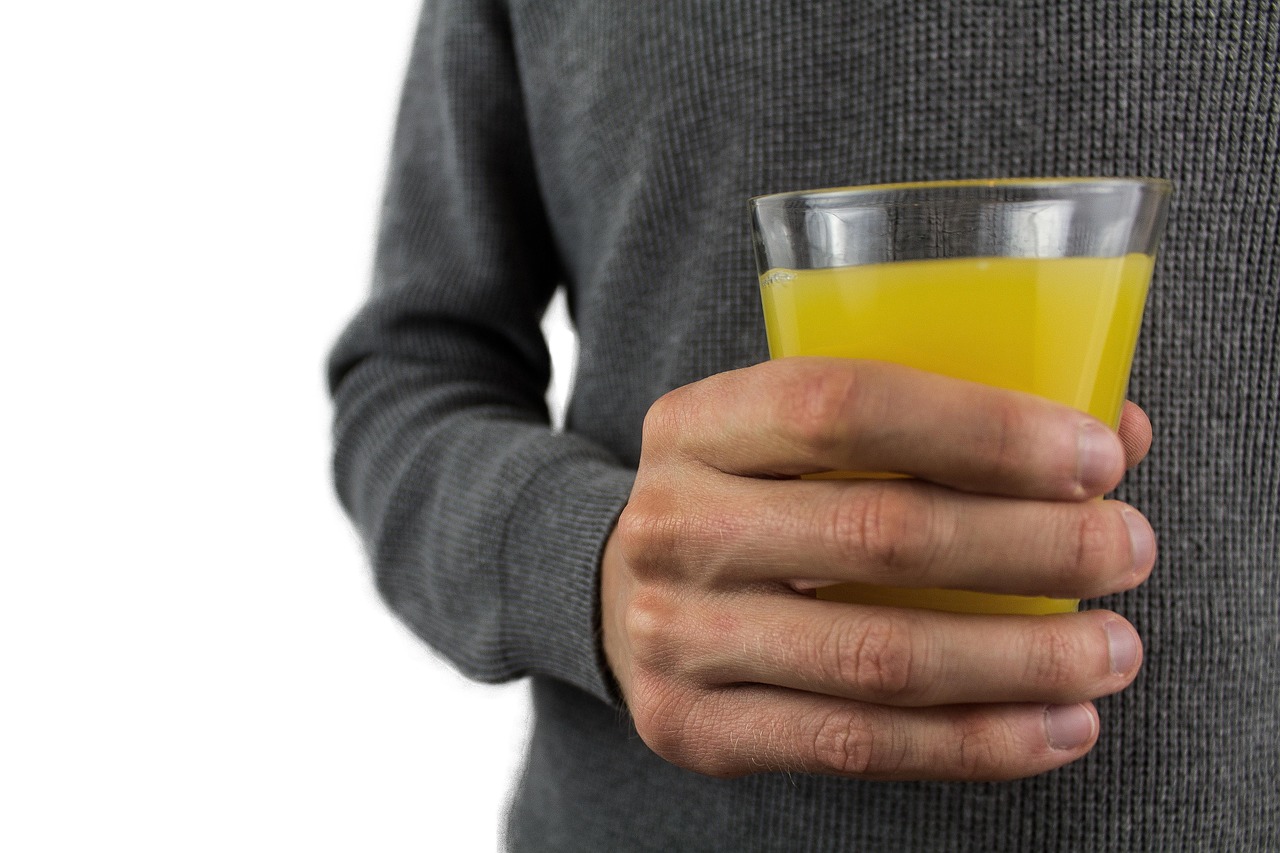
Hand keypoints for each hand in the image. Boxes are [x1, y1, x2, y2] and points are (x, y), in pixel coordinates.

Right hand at [601, 357, 1154, 780]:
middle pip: (878, 535)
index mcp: (696, 424)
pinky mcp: (694, 728)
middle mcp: (672, 526)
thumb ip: (933, 420)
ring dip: (1023, 659)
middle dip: (1033, 547)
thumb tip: (1110, 429)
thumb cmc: (746, 500)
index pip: (843, 404)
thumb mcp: (794, 434)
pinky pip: (855, 746)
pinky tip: (1054, 727)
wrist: (618, 597)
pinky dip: (975, 744)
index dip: (982, 430)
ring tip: (1111, 650)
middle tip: (1125, 549)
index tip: (1094, 458)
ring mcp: (674, 635)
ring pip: (878, 657)